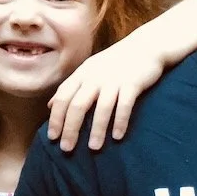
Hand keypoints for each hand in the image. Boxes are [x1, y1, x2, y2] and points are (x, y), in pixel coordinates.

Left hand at [47, 29, 163, 151]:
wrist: (146, 46)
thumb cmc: (116, 62)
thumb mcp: (89, 70)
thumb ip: (71, 87)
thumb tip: (50, 105)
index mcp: (83, 74)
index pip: (63, 97)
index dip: (56, 118)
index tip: (52, 138)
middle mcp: (96, 77)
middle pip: (78, 104)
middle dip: (71, 128)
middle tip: (67, 149)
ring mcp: (115, 80)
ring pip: (102, 107)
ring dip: (97, 129)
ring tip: (94, 148)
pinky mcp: (133, 83)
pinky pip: (125, 105)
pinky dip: (120, 121)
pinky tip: (117, 136)